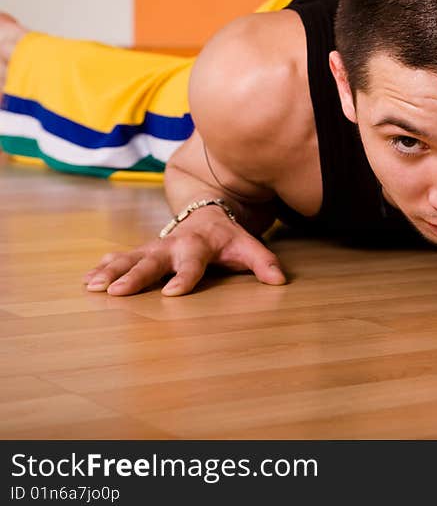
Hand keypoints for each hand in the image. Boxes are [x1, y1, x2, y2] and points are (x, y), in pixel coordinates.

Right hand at [82, 208, 285, 295]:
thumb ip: (263, 262)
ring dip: (111, 272)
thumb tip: (279, 280)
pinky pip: (121, 258)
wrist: (208, 211)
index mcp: (198, 246)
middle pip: (153, 262)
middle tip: (118, 292)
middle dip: (136, 276)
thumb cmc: (228, 237)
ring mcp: (155, 247)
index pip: (192, 264)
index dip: (184, 278)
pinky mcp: (143, 250)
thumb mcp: (247, 246)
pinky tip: (88, 279)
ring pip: (130, 258)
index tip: (172, 294)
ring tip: (93, 286)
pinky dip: (104, 266)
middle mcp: (172, 245)